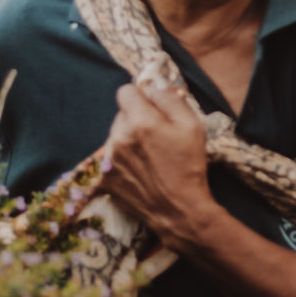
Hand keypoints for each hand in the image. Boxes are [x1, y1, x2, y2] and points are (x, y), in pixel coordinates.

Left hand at [99, 82, 213, 250]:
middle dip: (137, 118)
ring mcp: (108, 159)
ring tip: (150, 157)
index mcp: (140, 121)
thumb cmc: (189, 166)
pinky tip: (140, 171)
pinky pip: (109, 156)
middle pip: (121, 113)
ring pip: (115, 135)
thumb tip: (152, 86)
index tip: (152, 108)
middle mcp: (118, 137)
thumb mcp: (192, 125)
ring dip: (129, 139)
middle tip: (157, 137)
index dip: (140, 96)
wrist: (179, 210)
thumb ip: (169, 98)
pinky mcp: (103, 177)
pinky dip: (122, 160)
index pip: (125, 91)